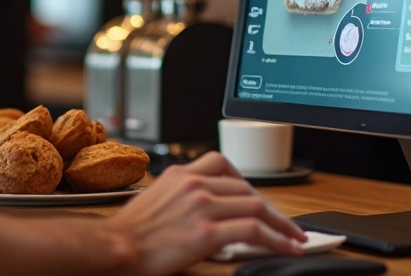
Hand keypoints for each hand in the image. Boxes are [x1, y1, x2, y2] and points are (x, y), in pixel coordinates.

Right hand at [103, 152, 306, 275]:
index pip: (222, 164)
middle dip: (271, 207)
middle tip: (285, 223)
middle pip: (246, 188)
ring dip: (282, 224)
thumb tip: (207, 209)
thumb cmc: (130, 231)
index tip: (256, 196)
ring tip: (295, 237)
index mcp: (180, 173)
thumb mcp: (156, 199)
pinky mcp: (207, 232)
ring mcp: (202, 206)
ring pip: (256, 206)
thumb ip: (183, 196)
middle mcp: (194, 184)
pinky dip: (277, 239)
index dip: (246, 182)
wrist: (114, 247)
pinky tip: (287, 247)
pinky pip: (254, 231)